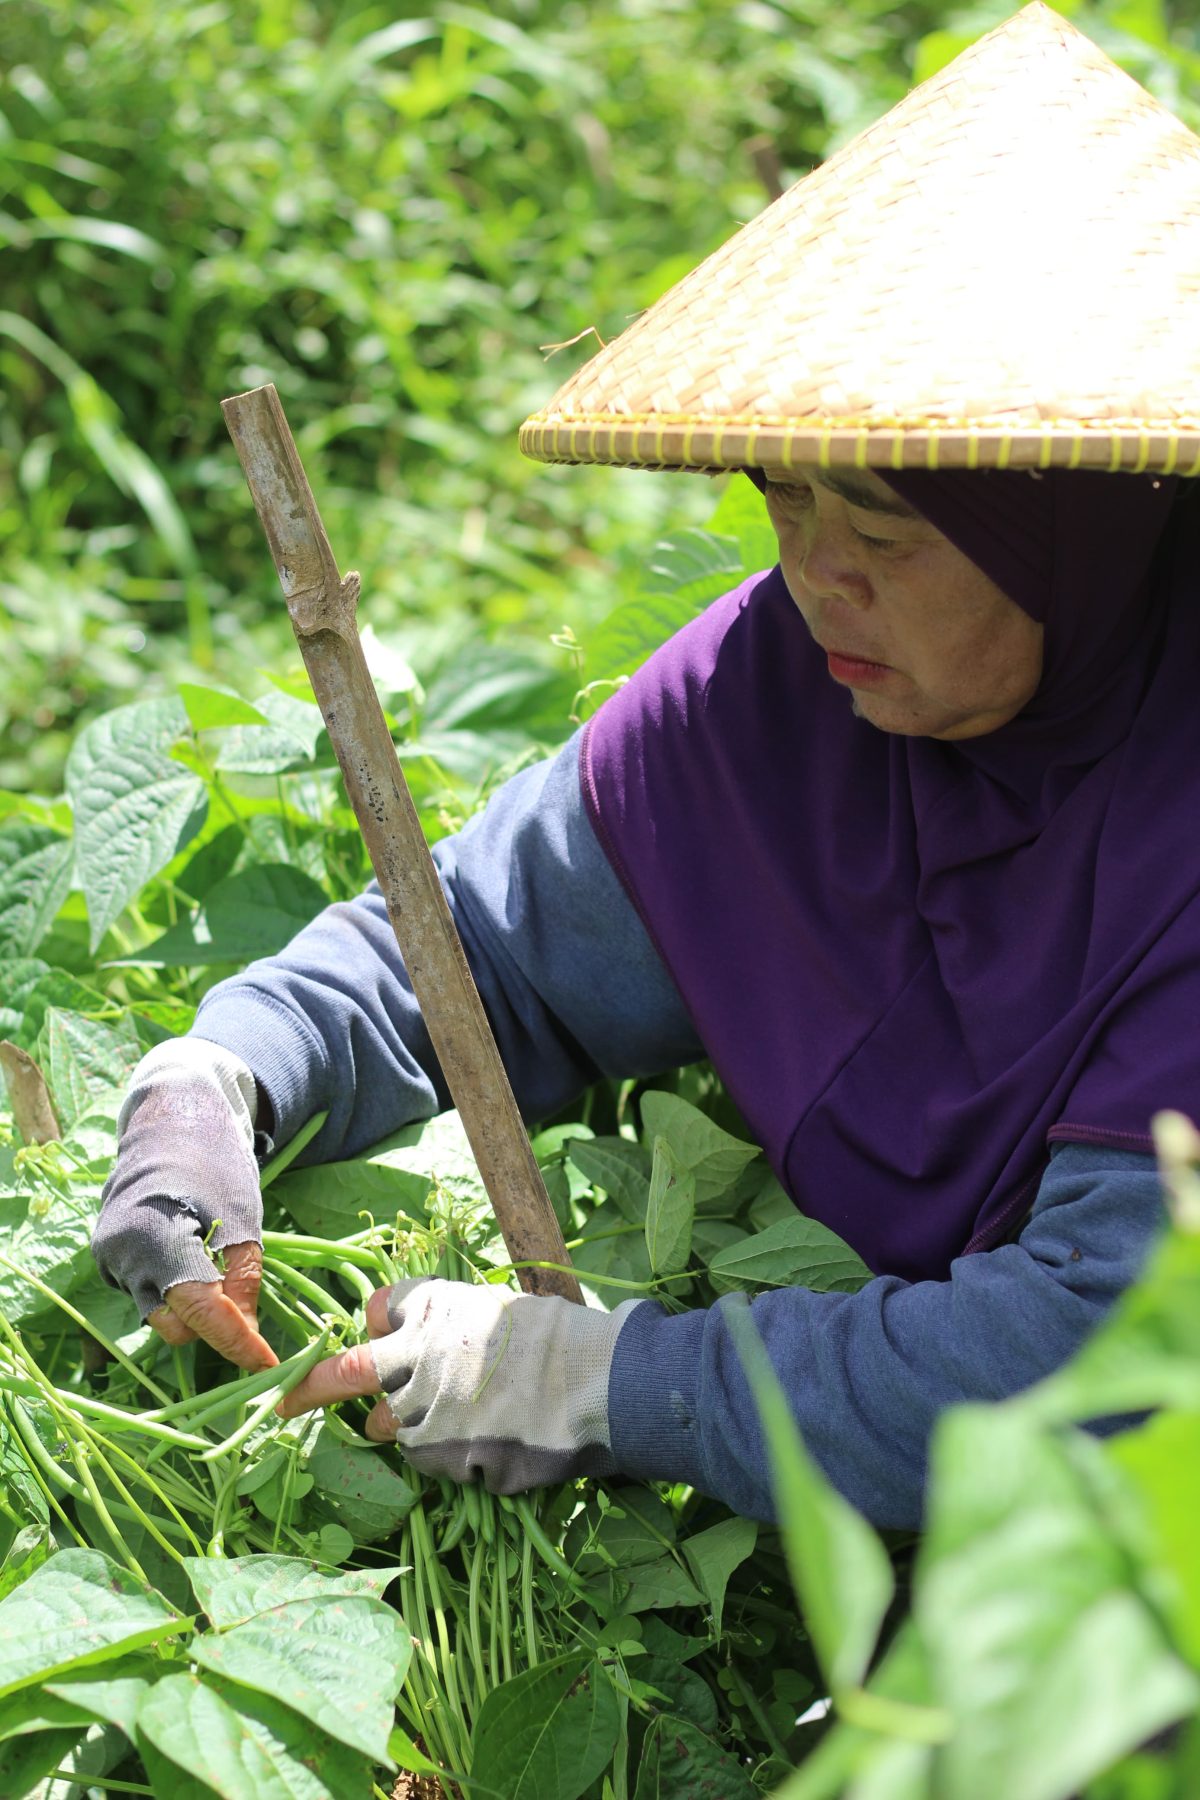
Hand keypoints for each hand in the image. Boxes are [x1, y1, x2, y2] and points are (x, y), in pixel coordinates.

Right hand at [92, 1038, 276, 1371]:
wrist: (170, 1118)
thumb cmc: (213, 1159)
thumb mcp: (242, 1216)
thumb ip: (242, 1277)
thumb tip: (247, 1333)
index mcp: (155, 1237)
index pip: (198, 1310)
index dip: (235, 1341)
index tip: (267, 1363)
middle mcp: (120, 1255)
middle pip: (173, 1322)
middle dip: (212, 1325)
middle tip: (248, 1309)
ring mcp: (108, 1259)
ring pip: (159, 1311)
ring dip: (193, 1306)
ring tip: (219, 1269)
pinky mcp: (109, 1259)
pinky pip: (147, 1293)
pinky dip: (174, 1288)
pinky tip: (192, 1255)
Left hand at [278, 1277, 643, 1491]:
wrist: (598, 1386)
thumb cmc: (560, 1337)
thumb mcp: (496, 1306)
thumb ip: (447, 1322)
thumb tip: (412, 1332)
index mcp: (427, 1308)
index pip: (373, 1311)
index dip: (379, 1324)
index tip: (375, 1334)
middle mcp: (410, 1357)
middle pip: (350, 1375)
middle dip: (312, 1389)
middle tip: (284, 1404)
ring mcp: (422, 1412)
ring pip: (391, 1428)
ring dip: (412, 1426)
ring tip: (471, 1417)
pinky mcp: (442, 1459)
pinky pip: (435, 1462)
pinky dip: (456, 1457)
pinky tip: (498, 1442)